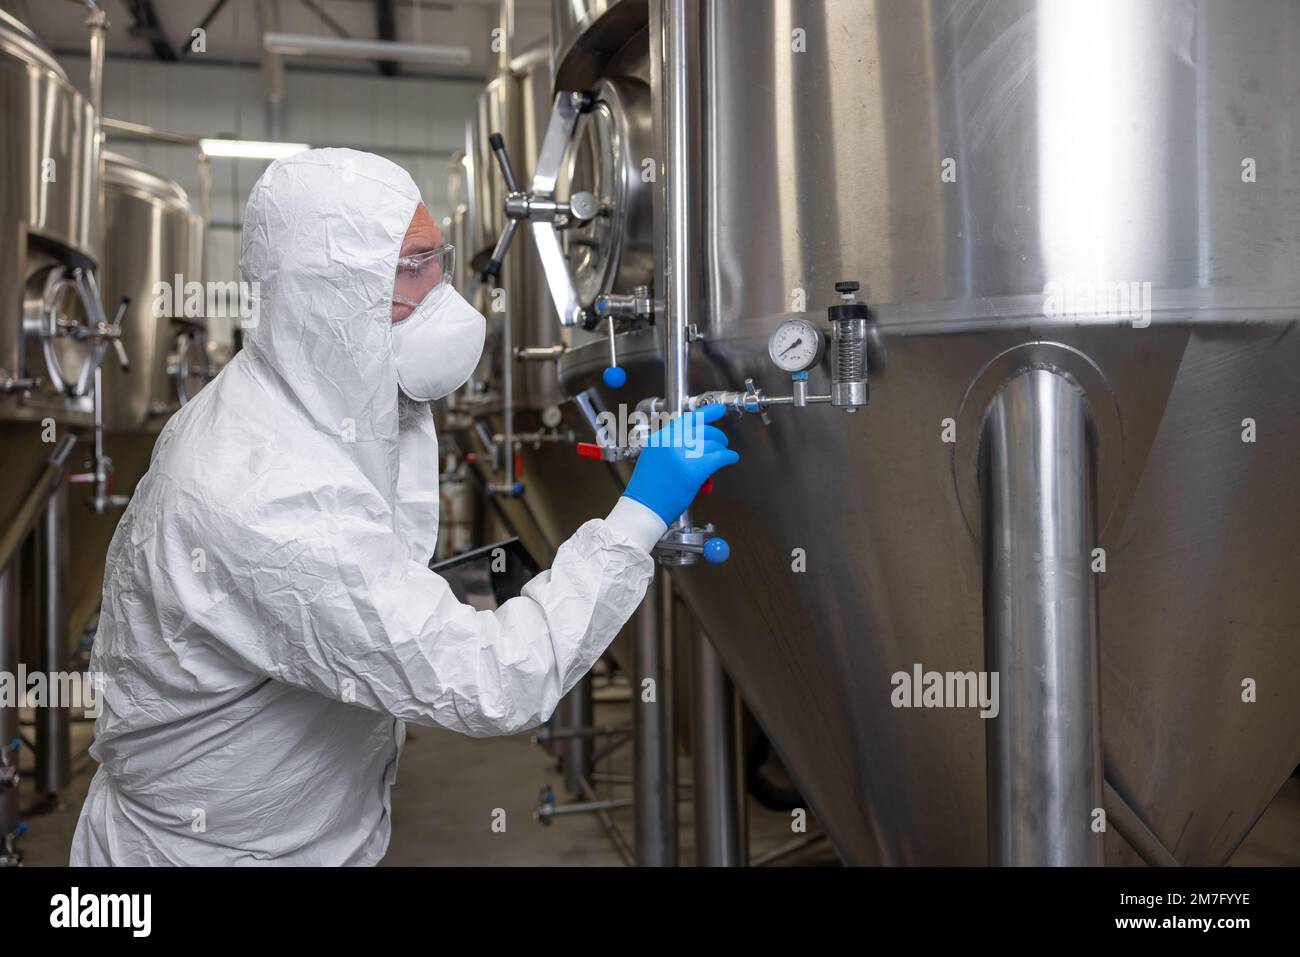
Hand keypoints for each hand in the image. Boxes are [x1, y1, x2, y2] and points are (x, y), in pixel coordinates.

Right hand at [623, 404, 739, 524]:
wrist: (643, 507)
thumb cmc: (647, 488)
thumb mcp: (653, 457)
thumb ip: (670, 445)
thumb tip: (692, 441)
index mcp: (660, 438)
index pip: (688, 419)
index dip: (707, 413)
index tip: (718, 410)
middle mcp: (671, 442)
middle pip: (704, 430)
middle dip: (717, 435)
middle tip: (722, 440)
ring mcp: (683, 455)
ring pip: (713, 444)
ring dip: (722, 448)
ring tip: (723, 453)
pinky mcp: (694, 470)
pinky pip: (719, 457)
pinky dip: (729, 456)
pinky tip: (731, 458)